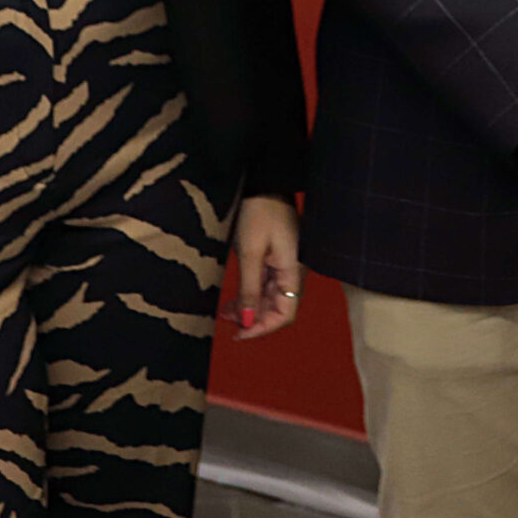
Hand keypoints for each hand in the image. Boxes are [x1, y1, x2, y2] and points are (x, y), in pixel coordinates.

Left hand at [228, 195, 301, 339]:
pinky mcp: (277, 260)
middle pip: (278, 309)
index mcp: (293, 272)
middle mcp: (294, 273)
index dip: (263, 328)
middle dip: (253, 319)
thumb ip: (250, 289)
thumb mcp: (250, 253)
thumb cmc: (259, 214)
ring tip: (224, 313)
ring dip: (249, 308)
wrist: (266, 184)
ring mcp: (286, 267)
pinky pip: (265, 286)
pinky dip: (250, 294)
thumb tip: (248, 321)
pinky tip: (232, 300)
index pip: (286, 314)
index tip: (239, 334)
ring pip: (270, 299)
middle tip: (226, 322)